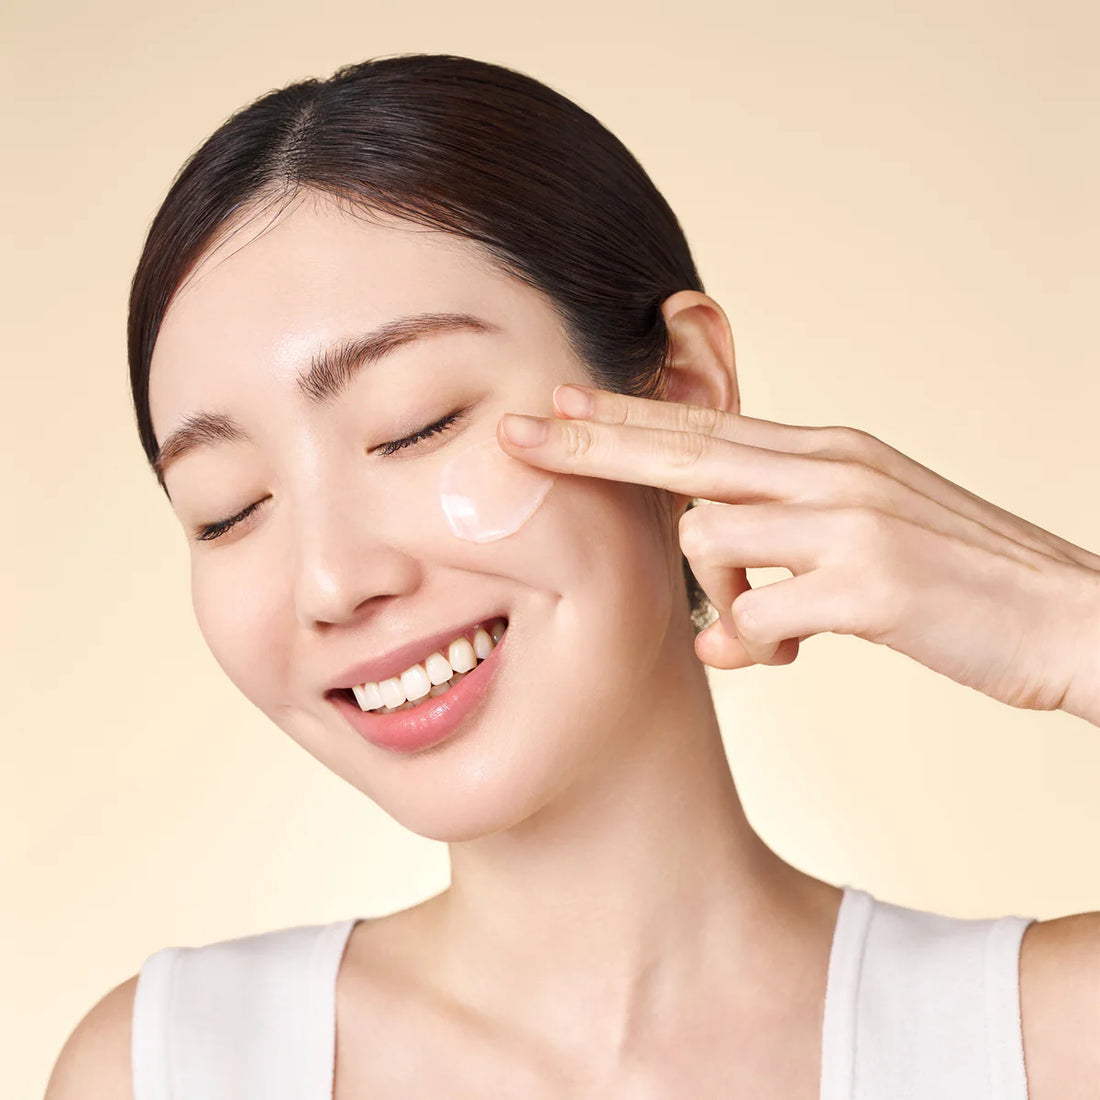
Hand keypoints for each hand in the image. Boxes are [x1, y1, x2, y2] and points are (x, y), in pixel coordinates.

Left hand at [497, 385, 1099, 723]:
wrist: (1074, 616)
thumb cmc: (961, 581)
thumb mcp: (870, 529)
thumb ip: (789, 541)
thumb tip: (721, 600)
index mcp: (831, 452)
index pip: (706, 425)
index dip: (624, 415)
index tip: (558, 401)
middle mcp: (834, 471)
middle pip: (685, 451)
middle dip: (592, 444)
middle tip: (516, 435)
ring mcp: (851, 524)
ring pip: (713, 540)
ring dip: (722, 598)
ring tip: (770, 633)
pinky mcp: (870, 586)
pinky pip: (757, 617)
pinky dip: (751, 647)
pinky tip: (783, 659)